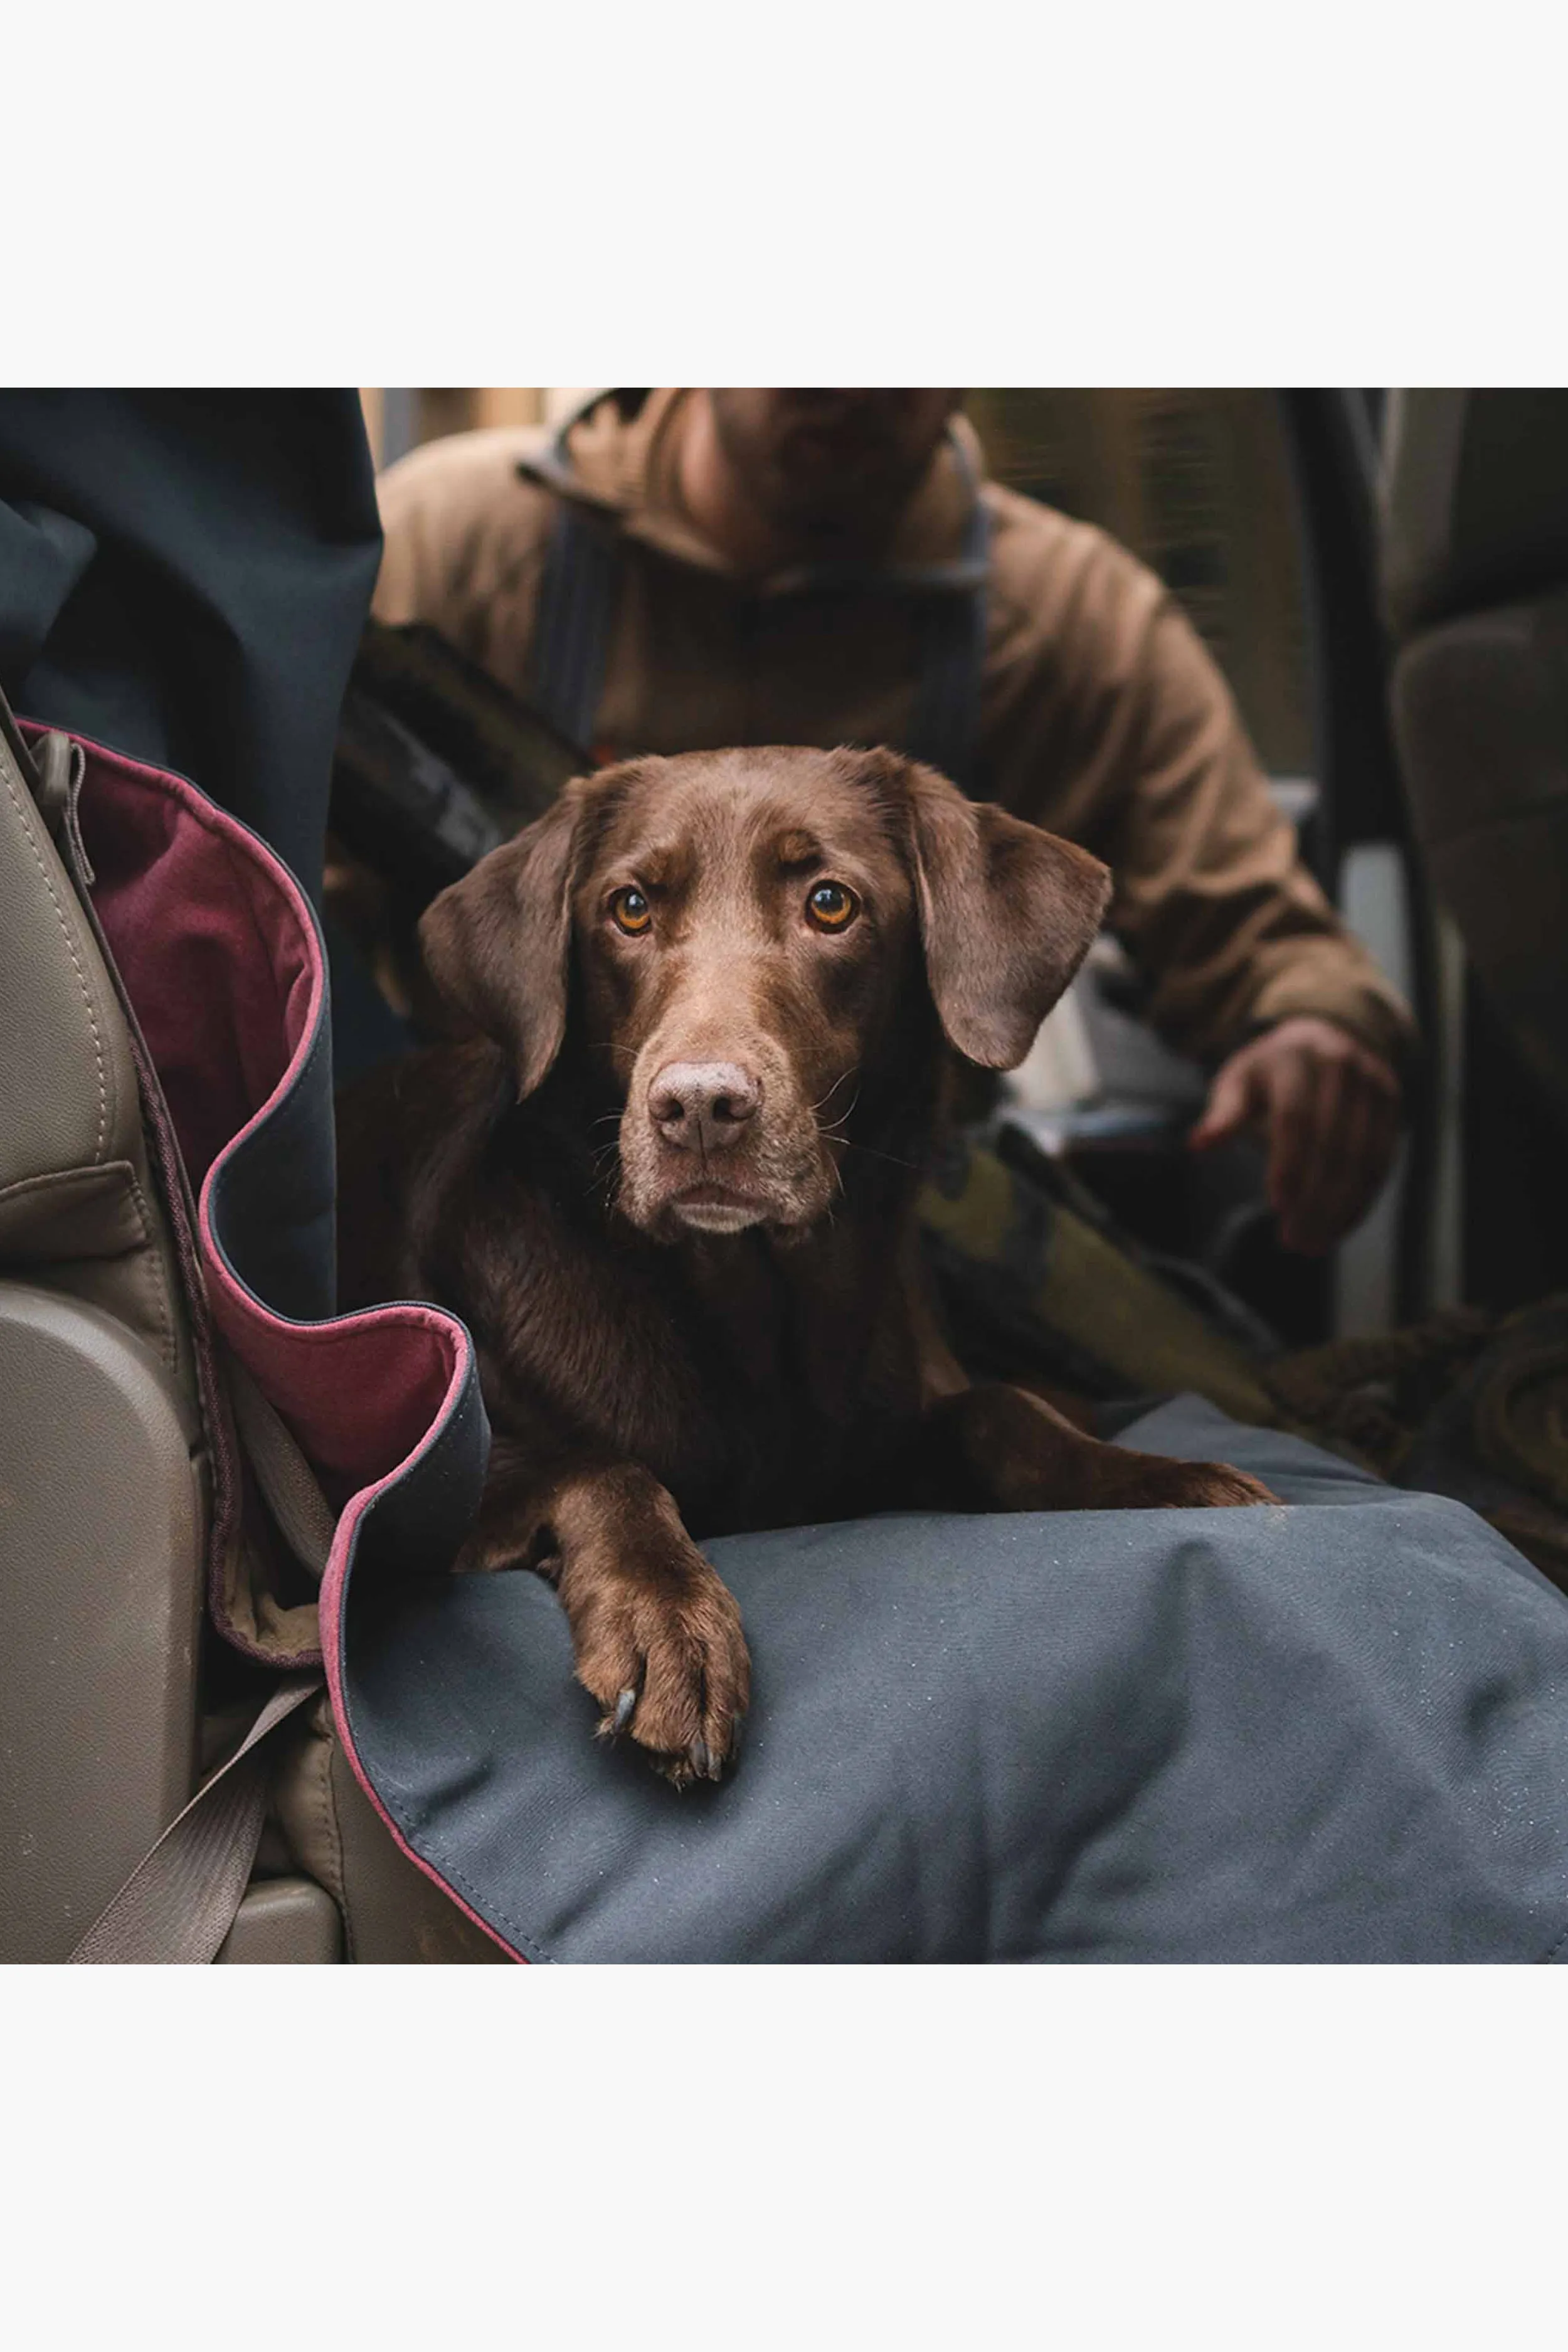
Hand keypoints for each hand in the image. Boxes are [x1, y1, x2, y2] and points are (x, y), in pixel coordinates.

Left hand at [1189, 1017, 1401, 1255]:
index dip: (1289, 1164)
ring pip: (1362, 1158)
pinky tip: (1340, 1226)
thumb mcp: (1239, 1080)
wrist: (1326, 1034)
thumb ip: (1224, 1114)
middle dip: (1315, 1200)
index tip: (1278, 1206)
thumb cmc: (1271, 1069)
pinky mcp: (1392, 1104)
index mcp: (1297, 1058)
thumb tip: (1198, 1144)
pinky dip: (1362, 1198)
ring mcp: (1373, 1084)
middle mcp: (1341, 1067)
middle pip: (1333, 1144)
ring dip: (1340, 1208)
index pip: (1295, 1118)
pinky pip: (1382, 1160)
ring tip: (1315, 1244)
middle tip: (1296, 1241)